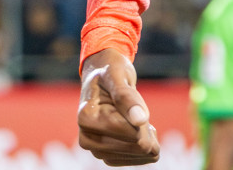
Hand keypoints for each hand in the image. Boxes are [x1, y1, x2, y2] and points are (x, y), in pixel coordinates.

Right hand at [78, 49, 160, 165]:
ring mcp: (95, 148)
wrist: (103, 77)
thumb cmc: (111, 72)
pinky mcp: (104, 154)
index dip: (142, 121)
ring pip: (134, 155)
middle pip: (133, 145)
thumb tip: (141, 120)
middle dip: (145, 131)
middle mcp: (86, 137)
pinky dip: (143, 150)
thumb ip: (128, 97)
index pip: (127, 130)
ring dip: (147, 140)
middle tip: (143, 116)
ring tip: (143, 124)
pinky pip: (130, 160)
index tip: (141, 108)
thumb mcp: (119, 76)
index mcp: (86, 117)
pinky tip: (142, 134)